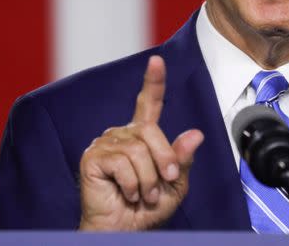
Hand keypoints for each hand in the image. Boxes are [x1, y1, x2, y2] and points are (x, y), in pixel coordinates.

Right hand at [78, 55, 203, 230]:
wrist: (124, 231)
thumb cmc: (146, 210)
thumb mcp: (175, 184)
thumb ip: (182, 159)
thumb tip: (195, 134)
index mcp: (142, 136)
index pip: (148, 103)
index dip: (153, 81)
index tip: (157, 60)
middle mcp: (123, 134)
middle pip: (152, 131)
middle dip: (164, 160)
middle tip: (163, 183)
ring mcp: (106, 143)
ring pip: (138, 149)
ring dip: (148, 179)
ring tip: (143, 194)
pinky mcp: (93, 157)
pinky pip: (122, 162)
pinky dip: (132, 183)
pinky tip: (127, 192)